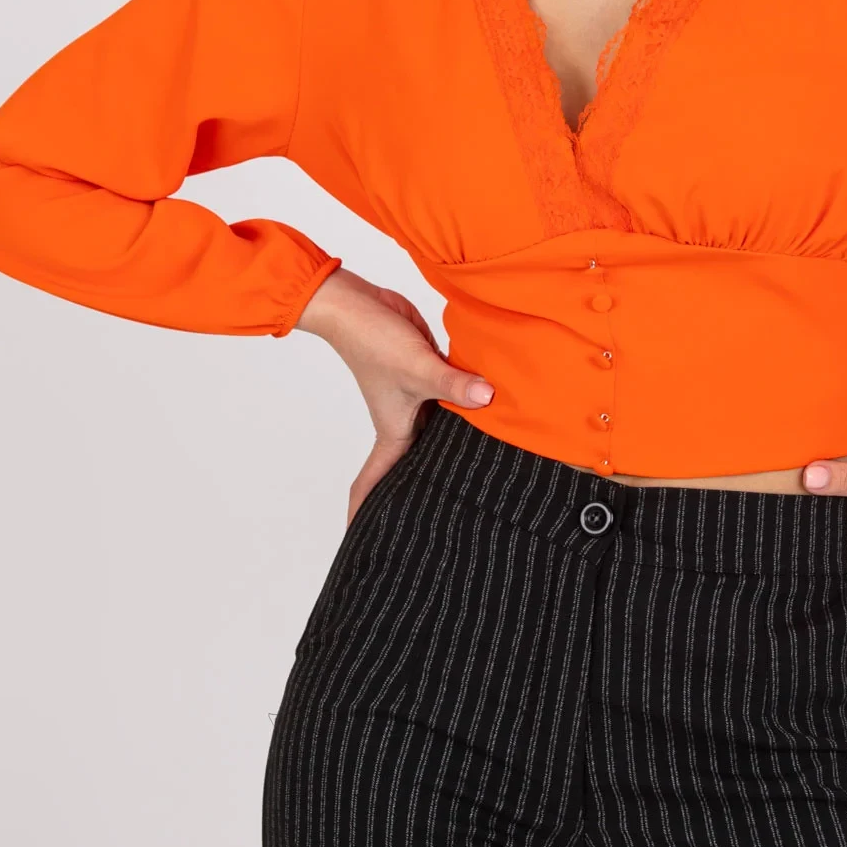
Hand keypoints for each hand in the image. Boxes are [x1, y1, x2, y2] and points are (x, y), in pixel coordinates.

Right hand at [295, 266, 493, 525]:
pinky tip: (482, 417)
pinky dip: (460, 412)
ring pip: (436, 435)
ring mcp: (416, 400)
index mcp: (394, 432)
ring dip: (447, 450)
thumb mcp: (417, 368)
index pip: (376, 483)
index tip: (363, 542)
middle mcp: (403, 422)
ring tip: (472, 478)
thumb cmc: (372, 341)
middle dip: (420, 492)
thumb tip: (489, 397)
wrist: (357, 303)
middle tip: (441, 523)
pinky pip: (448, 402)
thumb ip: (453, 385)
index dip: (367, 514)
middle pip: (413, 465)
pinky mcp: (427, 376)